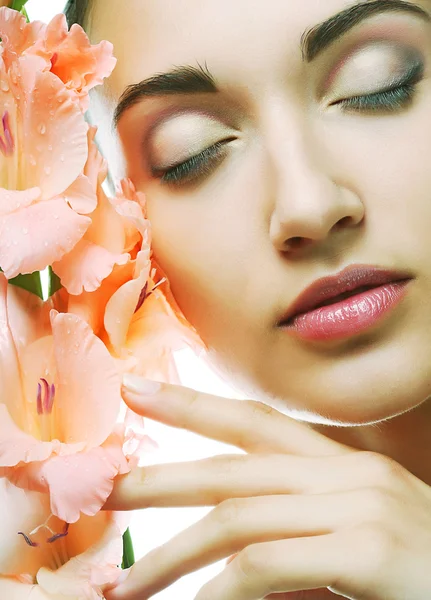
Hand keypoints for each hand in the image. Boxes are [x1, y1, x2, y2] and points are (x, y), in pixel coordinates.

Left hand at [103, 376, 430, 599]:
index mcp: (343, 466)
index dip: (192, 404)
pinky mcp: (366, 551)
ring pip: (238, 518)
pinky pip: (268, 565)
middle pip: (233, 466)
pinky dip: (224, 592)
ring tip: (127, 585)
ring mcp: (360, 507)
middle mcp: (349, 474)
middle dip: (161, 478)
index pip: (255, 422)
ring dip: (174, 555)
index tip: (136, 389)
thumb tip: (229, 561)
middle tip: (105, 491)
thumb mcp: (353, 544)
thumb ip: (296, 537)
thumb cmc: (418, 574)